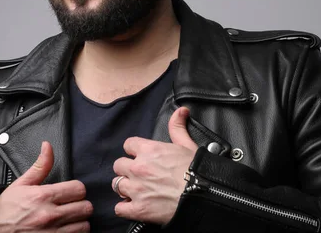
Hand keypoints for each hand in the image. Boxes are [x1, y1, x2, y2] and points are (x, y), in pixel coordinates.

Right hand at [0, 141, 91, 232]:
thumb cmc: (5, 209)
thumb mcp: (21, 184)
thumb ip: (40, 165)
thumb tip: (48, 146)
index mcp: (43, 196)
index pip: (79, 189)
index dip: (77, 189)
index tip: (71, 192)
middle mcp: (50, 215)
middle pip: (86, 208)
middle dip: (80, 205)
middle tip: (71, 206)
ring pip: (84, 225)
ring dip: (78, 222)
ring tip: (69, 220)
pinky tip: (65, 230)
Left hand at [112, 107, 197, 224]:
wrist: (204, 195)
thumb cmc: (197, 171)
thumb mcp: (187, 145)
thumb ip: (178, 127)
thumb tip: (180, 111)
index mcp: (149, 150)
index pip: (128, 144)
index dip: (133, 151)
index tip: (138, 156)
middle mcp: (138, 168)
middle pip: (118, 165)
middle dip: (126, 170)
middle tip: (136, 175)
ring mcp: (136, 189)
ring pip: (116, 185)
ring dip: (124, 188)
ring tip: (134, 190)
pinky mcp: (138, 209)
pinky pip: (119, 208)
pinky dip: (124, 208)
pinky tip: (132, 207)